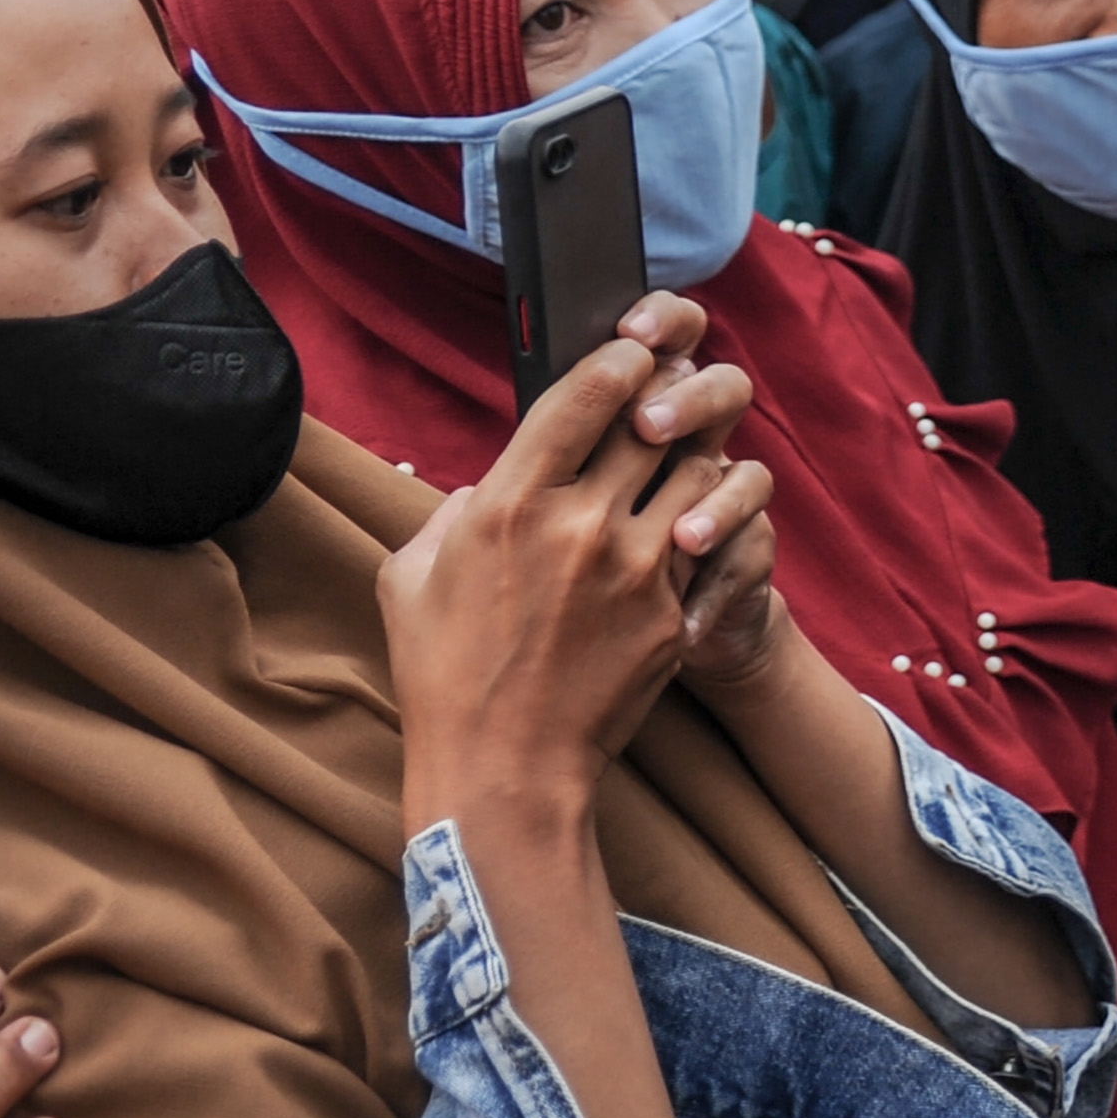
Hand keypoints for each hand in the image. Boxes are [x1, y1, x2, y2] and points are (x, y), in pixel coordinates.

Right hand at [380, 297, 758, 819]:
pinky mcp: (672, 610)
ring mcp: (635, 569)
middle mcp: (579, 526)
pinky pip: (705, 540)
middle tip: (670, 388)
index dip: (618, 361)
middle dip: (668, 395)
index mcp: (508, 505)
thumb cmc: (444, 672)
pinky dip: (702, 520)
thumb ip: (447, 511)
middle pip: (654, 423)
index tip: (630, 351)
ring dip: (693, 455)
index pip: (585, 396)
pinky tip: (686, 521)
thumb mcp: (411, 578)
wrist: (504, 766)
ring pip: (697, 473)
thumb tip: (484, 484)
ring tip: (683, 451)